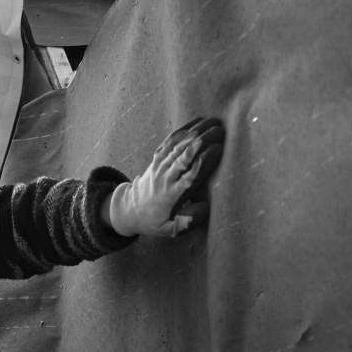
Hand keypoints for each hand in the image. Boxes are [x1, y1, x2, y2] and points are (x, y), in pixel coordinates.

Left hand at [106, 117, 224, 236]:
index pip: (191, 174)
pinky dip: (184, 129)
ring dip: (196, 131)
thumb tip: (204, 208)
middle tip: (220, 130)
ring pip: (178, 145)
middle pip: (185, 155)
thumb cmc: (156, 221)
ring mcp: (160, 165)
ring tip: (214, 121)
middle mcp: (166, 177)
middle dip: (203, 140)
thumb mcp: (170, 230)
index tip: (219, 148)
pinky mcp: (157, 158)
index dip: (205, 160)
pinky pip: (170, 141)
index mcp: (173, 195)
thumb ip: (187, 223)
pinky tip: (198, 121)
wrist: (130, 210)